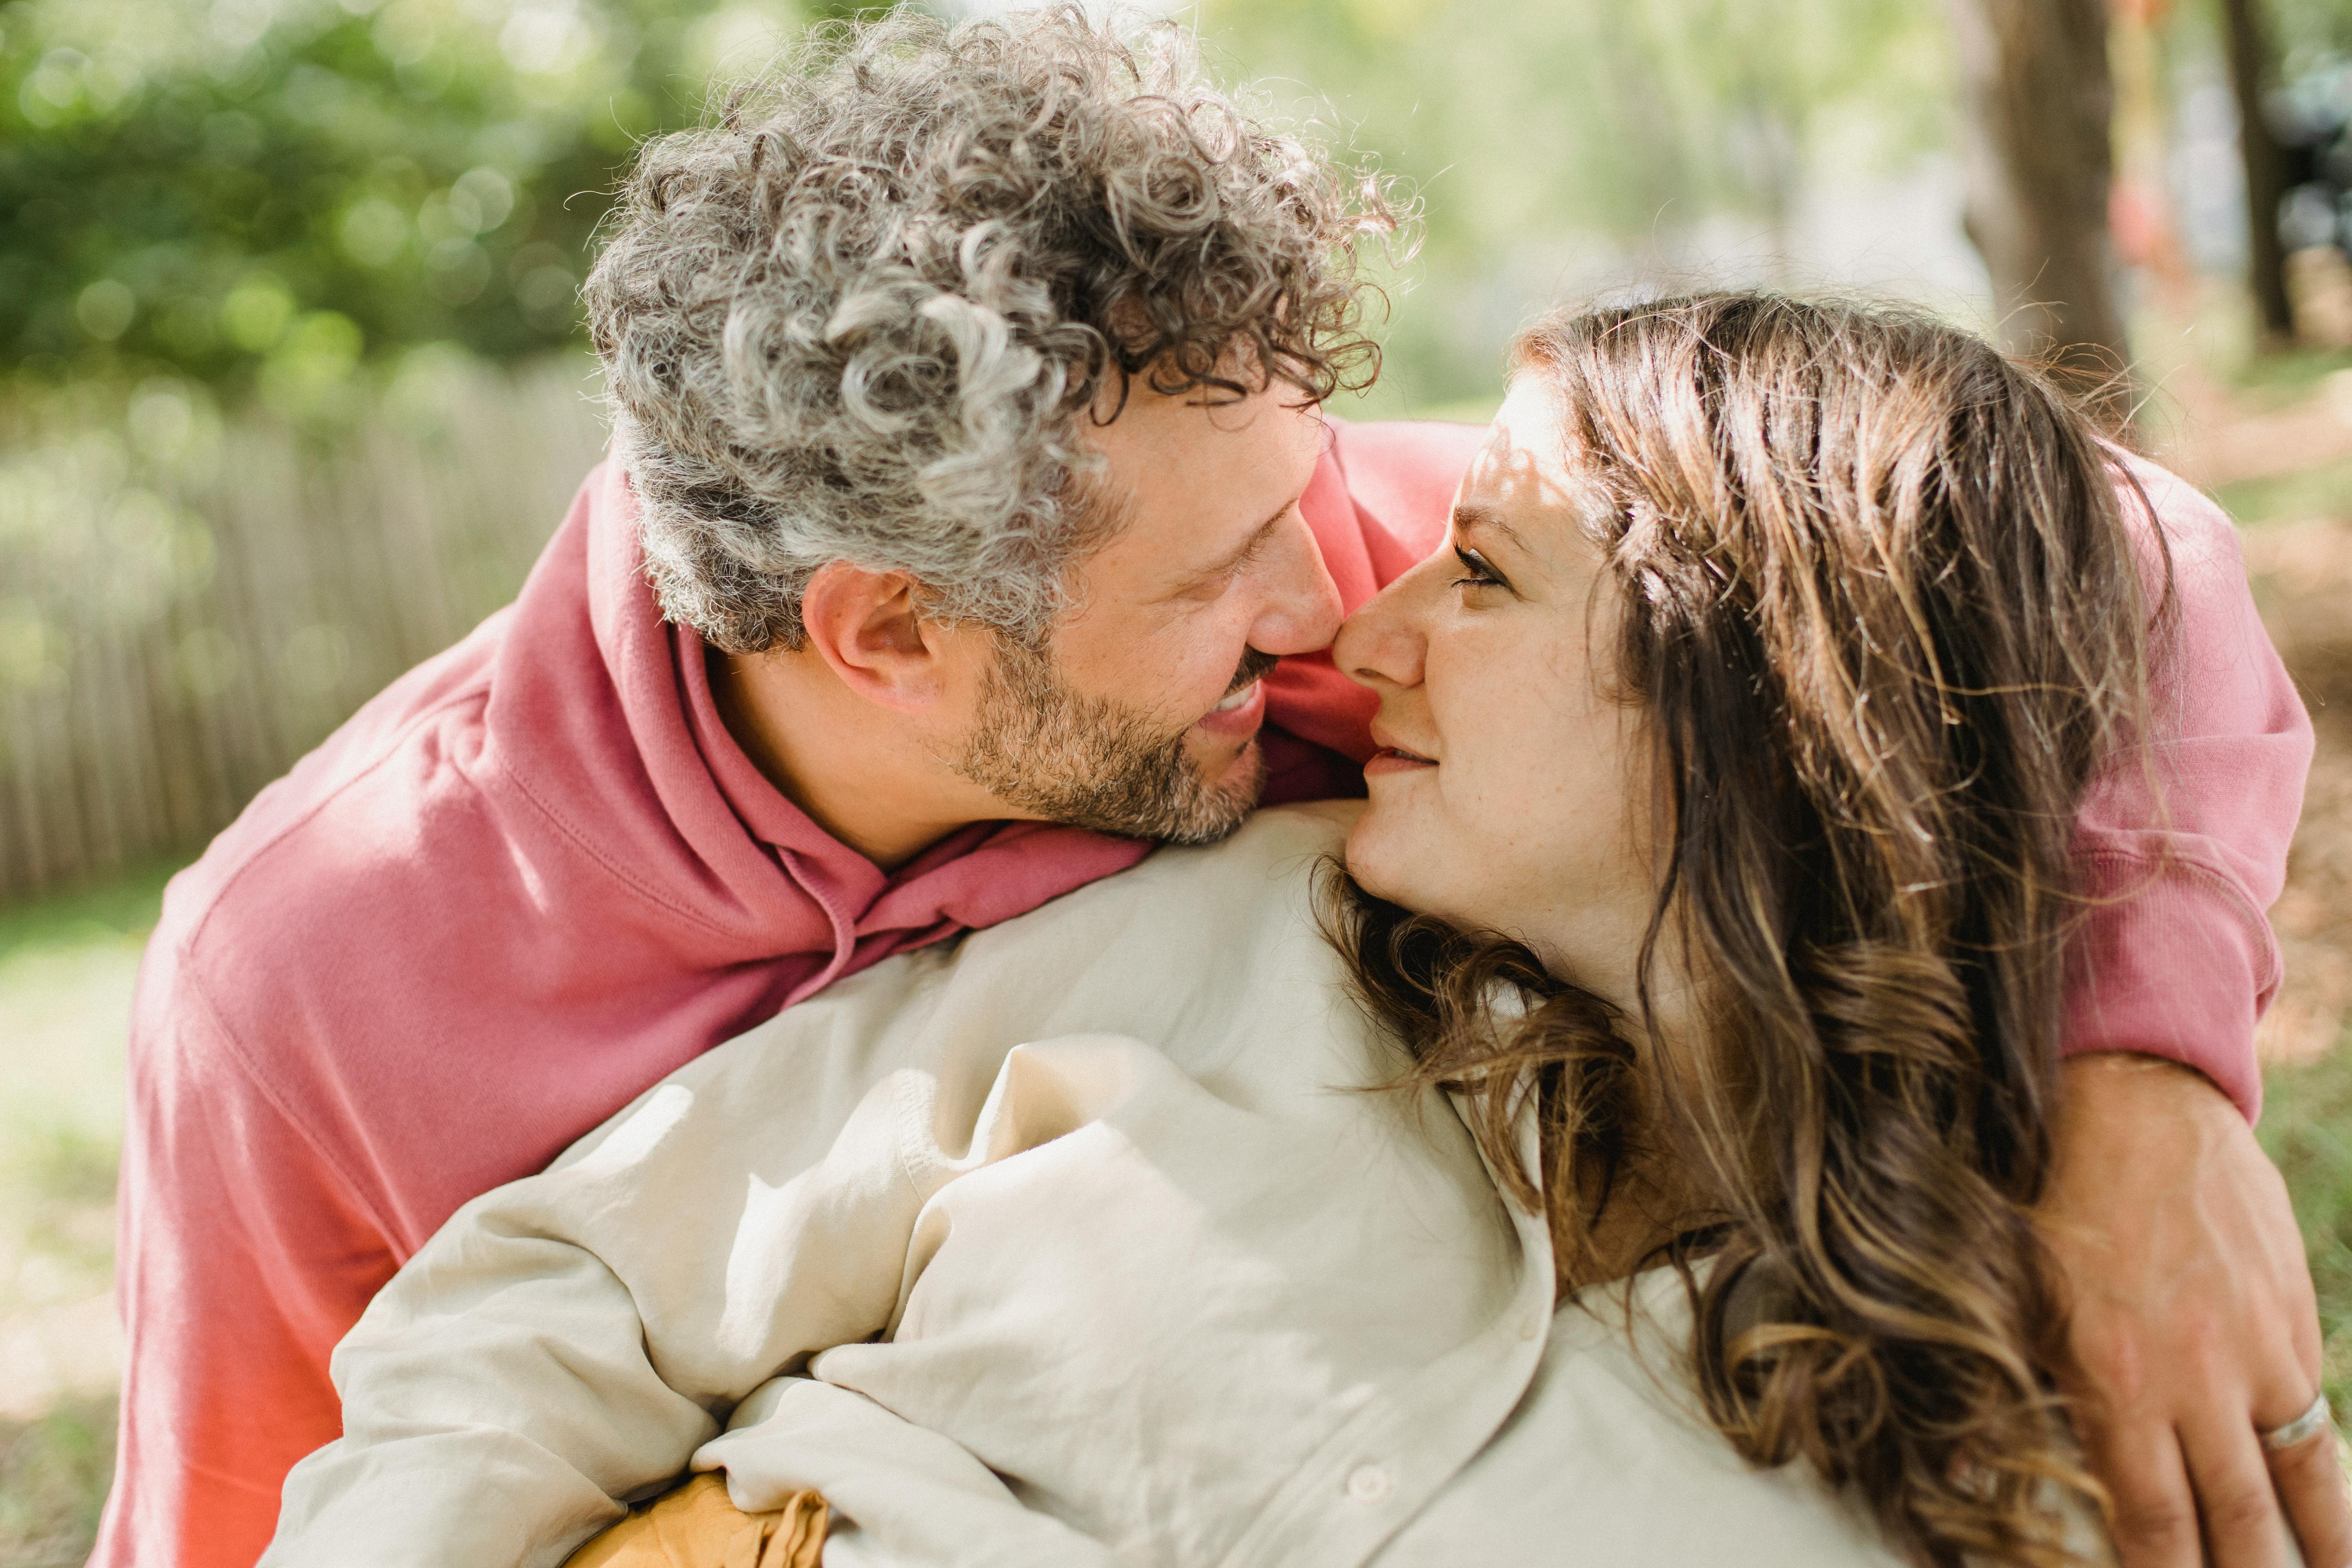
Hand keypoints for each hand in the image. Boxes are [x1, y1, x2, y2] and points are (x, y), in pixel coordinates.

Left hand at [2041, 1051, 2351, 1567]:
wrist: (2130, 1101)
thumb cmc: (2048, 1199)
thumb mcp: (2006, 1301)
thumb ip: (2005, 1396)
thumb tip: (1968, 1478)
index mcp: (2115, 1381)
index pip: (2154, 1523)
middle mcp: (2196, 1378)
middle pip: (2238, 1521)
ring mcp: (2257, 1349)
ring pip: (2304, 1481)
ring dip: (2318, 1548)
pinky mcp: (2292, 1315)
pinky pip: (2320, 1415)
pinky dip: (2331, 1476)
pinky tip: (2331, 1513)